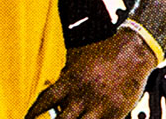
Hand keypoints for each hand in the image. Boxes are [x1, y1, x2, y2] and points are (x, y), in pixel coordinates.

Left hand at [24, 28, 158, 118]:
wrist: (132, 52)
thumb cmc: (103, 54)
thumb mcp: (78, 60)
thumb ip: (65, 77)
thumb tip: (54, 95)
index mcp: (71, 80)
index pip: (46, 100)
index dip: (33, 112)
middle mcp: (83, 95)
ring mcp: (100, 107)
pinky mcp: (116, 114)